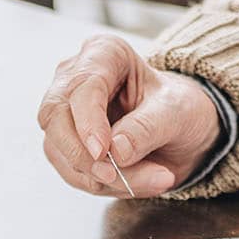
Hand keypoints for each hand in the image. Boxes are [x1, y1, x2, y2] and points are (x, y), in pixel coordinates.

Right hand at [37, 34, 222, 197]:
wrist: (182, 132)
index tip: (103, 152)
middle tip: (118, 176)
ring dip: (103, 177)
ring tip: (152, 180)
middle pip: (56, 118)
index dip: (88, 121)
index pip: (82, 86)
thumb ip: (147, 128)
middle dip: (85, 156)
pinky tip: (137, 183)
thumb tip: (116, 151)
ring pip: (62, 151)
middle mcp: (75, 79)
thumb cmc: (179, 108)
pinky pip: (73, 172)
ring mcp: (66, 114)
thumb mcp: (178, 112)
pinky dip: (103, 185)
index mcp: (104, 53)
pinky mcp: (66, 145)